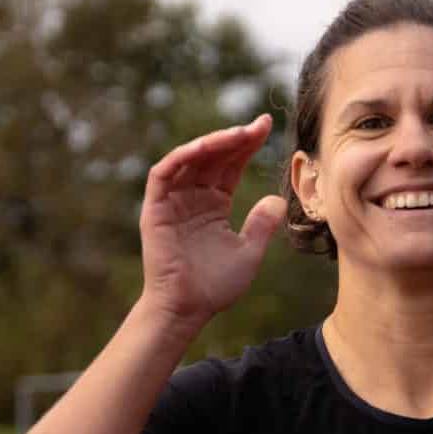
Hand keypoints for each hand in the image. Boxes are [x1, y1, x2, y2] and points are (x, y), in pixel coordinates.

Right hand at [138, 114, 287, 325]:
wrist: (187, 309)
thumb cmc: (214, 286)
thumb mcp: (248, 253)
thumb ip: (261, 226)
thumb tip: (277, 200)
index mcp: (213, 204)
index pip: (230, 165)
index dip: (247, 146)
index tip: (267, 127)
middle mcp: (192, 197)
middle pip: (213, 157)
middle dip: (235, 138)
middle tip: (259, 124)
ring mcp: (172, 201)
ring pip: (189, 159)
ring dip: (212, 143)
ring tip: (238, 134)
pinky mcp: (155, 208)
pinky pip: (164, 174)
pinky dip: (182, 157)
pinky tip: (204, 147)